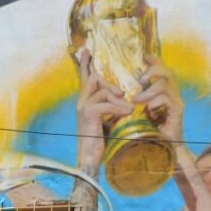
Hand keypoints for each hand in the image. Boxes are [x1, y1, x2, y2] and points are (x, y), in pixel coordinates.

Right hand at [76, 48, 131, 171]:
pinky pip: (106, 104)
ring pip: (102, 90)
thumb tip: (123, 97)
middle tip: (123, 95)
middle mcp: (81, 102)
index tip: (86, 50)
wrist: (90, 160)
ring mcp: (82, 107)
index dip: (85, 63)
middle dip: (110, 84)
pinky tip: (127, 113)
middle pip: (94, 78)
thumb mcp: (108, 120)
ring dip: (117, 99)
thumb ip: (112, 107)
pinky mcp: (88, 114)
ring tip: (129, 109)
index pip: (85, 78)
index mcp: (85, 102)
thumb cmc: (100, 143)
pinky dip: (118, 108)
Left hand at [132, 55, 183, 142]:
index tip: (144, 56)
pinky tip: (148, 110)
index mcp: (164, 91)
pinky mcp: (178, 111)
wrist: (163, 149)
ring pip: (164, 84)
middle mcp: (173, 94)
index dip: (154, 61)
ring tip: (136, 100)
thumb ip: (136, 99)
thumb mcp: (140, 112)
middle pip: (166, 72)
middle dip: (152, 71)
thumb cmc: (149, 131)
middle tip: (140, 81)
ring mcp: (177, 102)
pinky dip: (155, 102)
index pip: (162, 69)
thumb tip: (122, 90)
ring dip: (148, 91)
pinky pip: (167, 99)